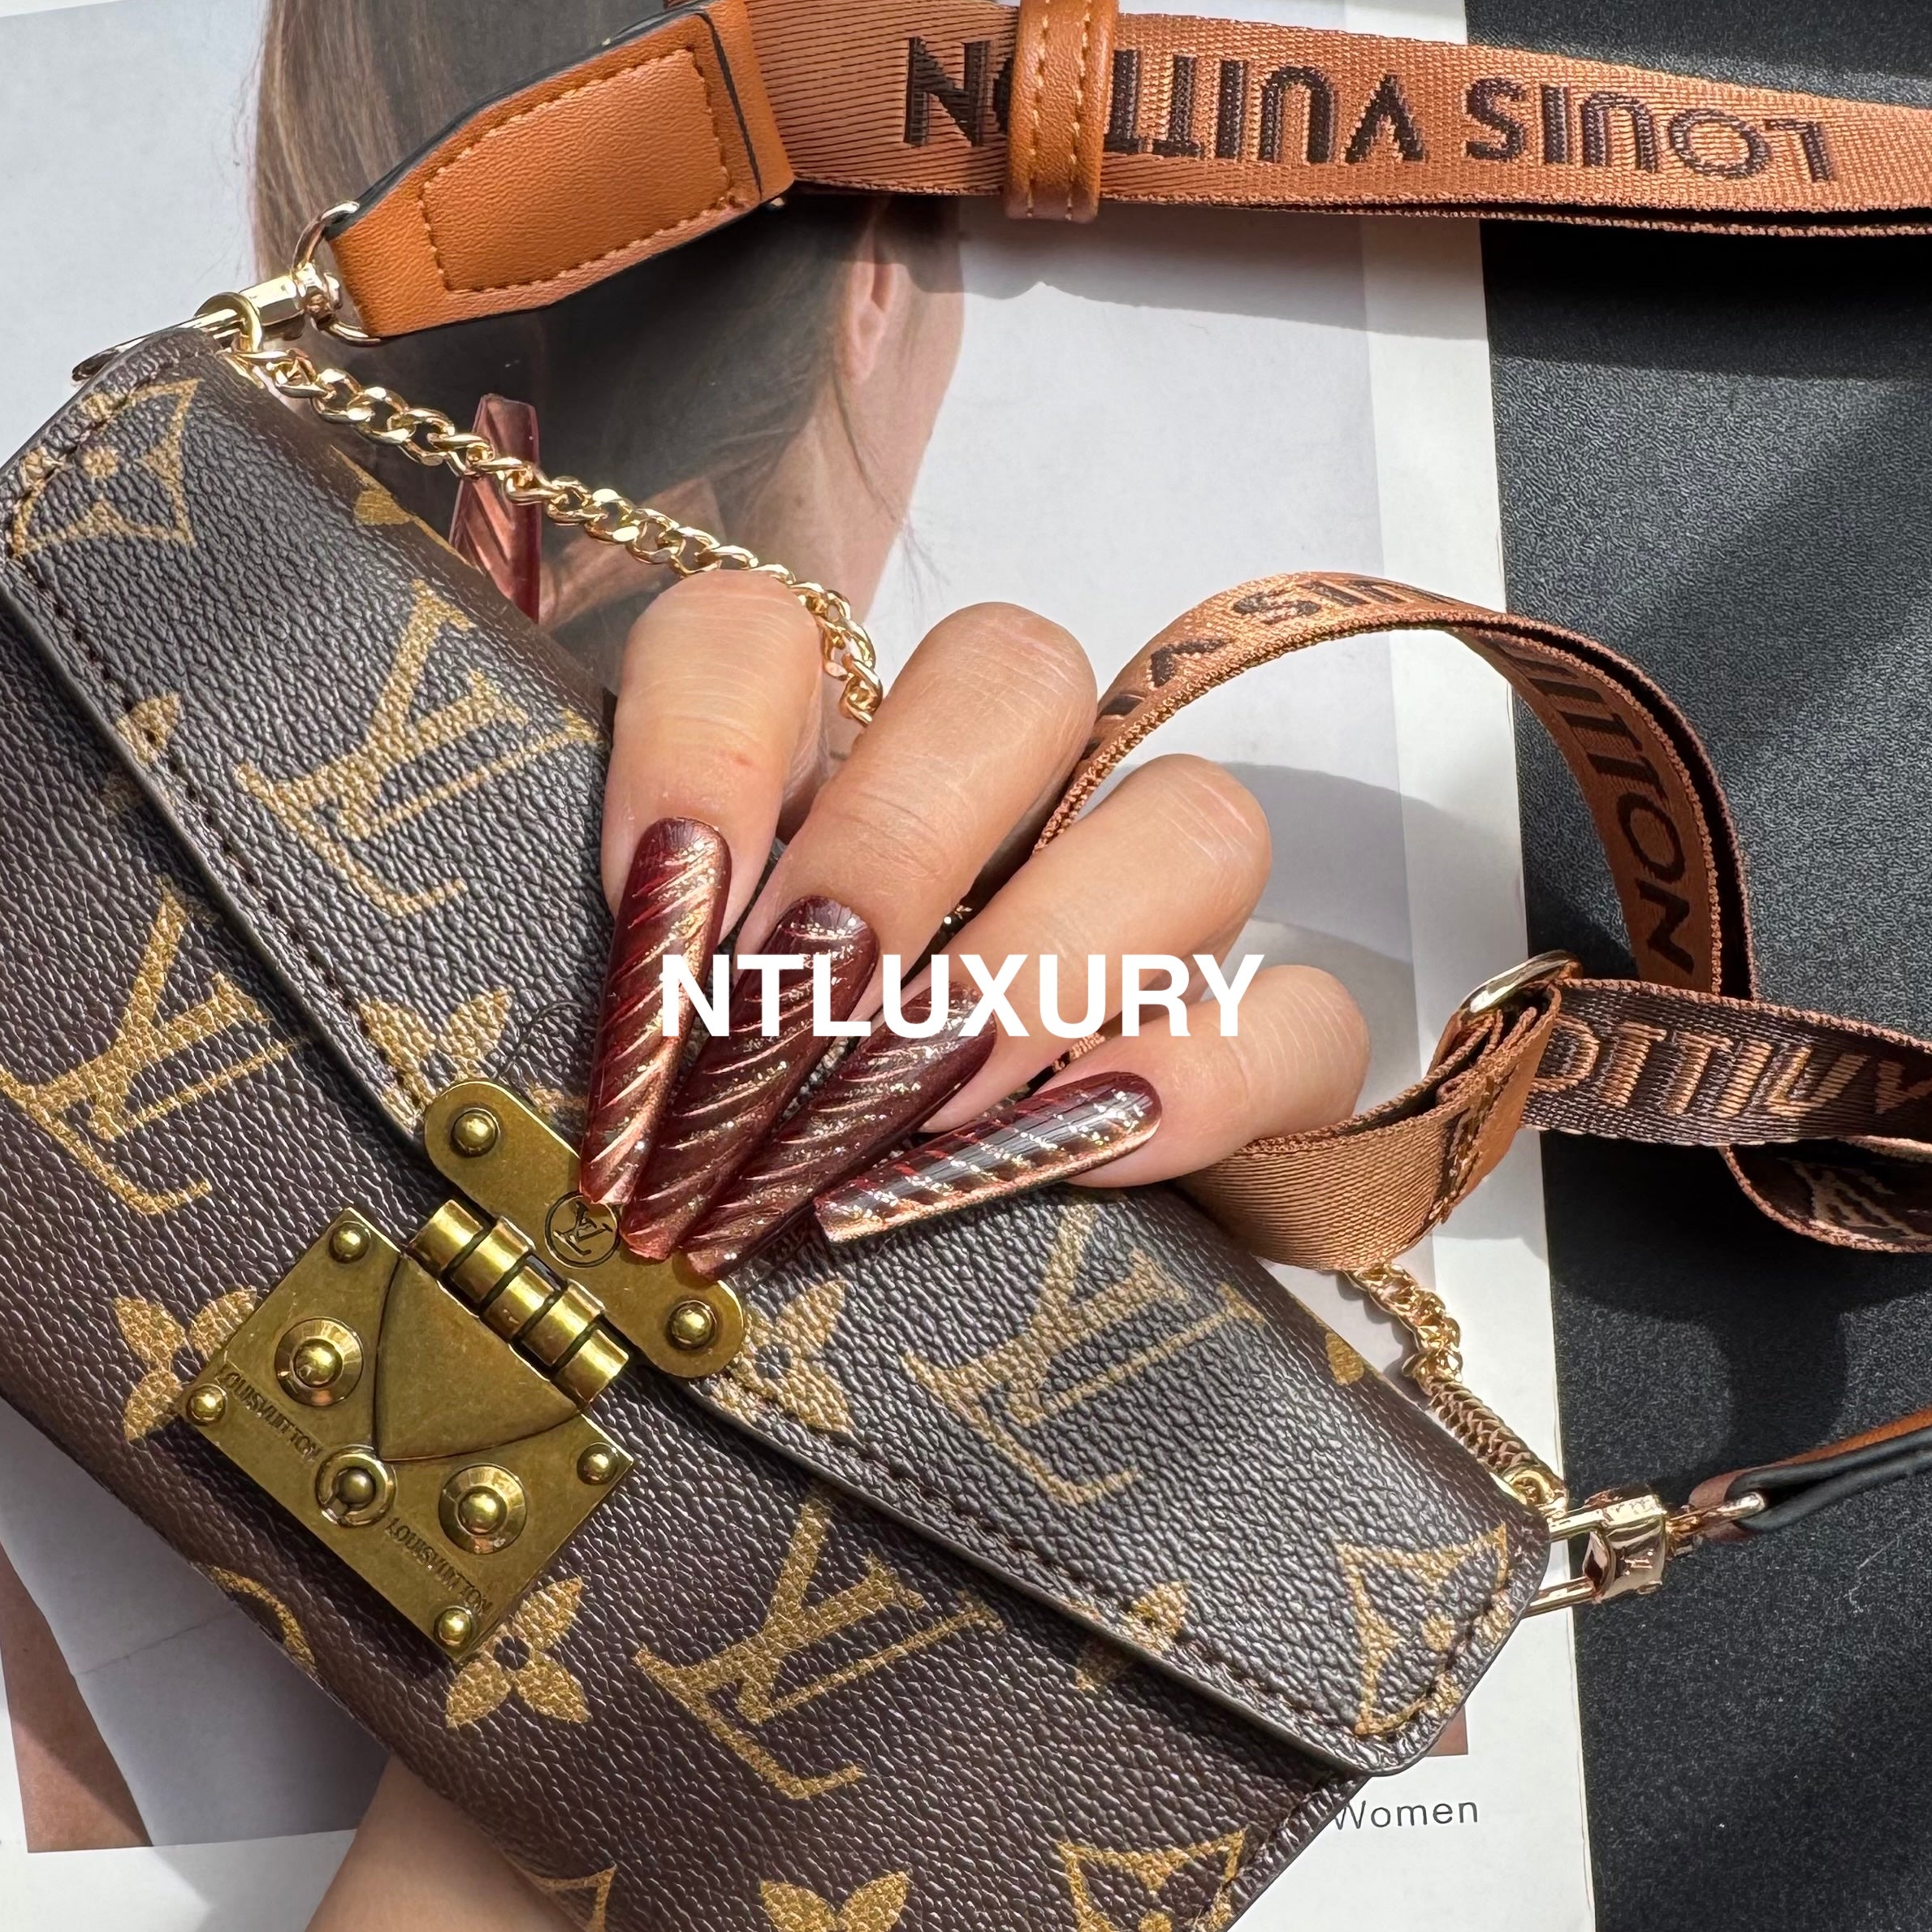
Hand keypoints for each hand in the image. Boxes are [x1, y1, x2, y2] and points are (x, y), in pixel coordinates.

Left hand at [578, 575, 1369, 1267]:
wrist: (956, 1296)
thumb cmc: (779, 1153)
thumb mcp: (696, 1065)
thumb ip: (669, 1009)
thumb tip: (629, 1069)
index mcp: (829, 759)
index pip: (763, 635)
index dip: (706, 740)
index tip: (652, 897)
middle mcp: (1007, 794)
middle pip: (1013, 676)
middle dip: (888, 857)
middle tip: (784, 1041)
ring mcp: (1153, 910)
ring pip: (1188, 819)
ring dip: (1038, 965)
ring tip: (922, 1118)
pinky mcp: (1266, 1048)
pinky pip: (1302, 1018)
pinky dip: (1199, 1077)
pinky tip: (1087, 1152)